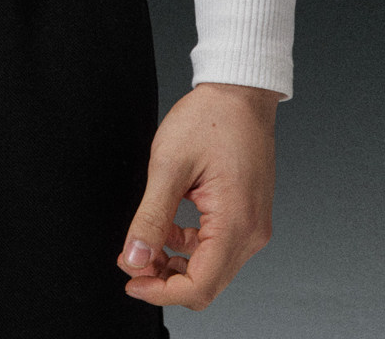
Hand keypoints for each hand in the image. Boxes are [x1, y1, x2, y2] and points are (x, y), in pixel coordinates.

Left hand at [115, 80, 279, 310]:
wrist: (239, 92)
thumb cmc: (210, 118)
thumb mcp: (168, 164)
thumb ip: (150, 217)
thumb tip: (135, 258)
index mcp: (236, 223)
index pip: (199, 285)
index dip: (160, 291)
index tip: (131, 279)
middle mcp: (251, 233)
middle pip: (206, 283)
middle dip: (164, 279)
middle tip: (131, 259)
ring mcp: (253, 225)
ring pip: (211, 268)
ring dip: (175, 263)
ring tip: (144, 243)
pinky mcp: (248, 216)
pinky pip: (217, 247)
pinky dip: (188, 246)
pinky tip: (167, 227)